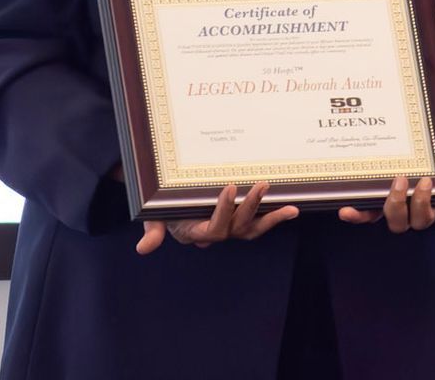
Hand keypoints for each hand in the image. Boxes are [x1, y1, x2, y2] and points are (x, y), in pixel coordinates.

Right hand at [135, 182, 297, 255]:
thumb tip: (143, 249)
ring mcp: (232, 229)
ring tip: (289, 206)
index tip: (228, 188)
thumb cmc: (163, 209)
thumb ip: (152, 230)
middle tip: (262, 184)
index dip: (223, 211)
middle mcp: (217, 233)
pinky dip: (276, 217)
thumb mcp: (154, 216)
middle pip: (238, 225)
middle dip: (251, 205)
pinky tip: (292, 208)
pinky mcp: (242, 221)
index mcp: (197, 232)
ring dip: (270, 216)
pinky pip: (261, 223)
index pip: (214, 227)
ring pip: (253, 227)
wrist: (169, 202)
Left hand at [338, 148, 434, 231]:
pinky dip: (355, 214)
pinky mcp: (375, 199)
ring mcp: (391, 206)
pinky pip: (364, 213)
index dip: (424, 204)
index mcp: (432, 205)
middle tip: (402, 180)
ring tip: (366, 198)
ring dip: (371, 213)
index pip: (427, 216)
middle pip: (403, 223)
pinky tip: (344, 208)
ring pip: (381, 219)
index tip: (426, 182)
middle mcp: (410, 211)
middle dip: (400, 205)